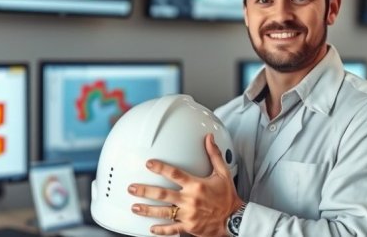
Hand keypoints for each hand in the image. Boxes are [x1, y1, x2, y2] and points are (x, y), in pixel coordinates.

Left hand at [128, 133, 243, 236]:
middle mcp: (190, 200)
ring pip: (163, 212)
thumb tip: (209, 138)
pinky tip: (151, 228)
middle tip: (132, 188)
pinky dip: (161, 229)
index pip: (175, 174)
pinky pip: (172, 230)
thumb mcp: (223, 174)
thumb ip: (214, 155)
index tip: (149, 164)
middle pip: (162, 194)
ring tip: (134, 207)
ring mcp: (188, 215)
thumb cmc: (228, 197)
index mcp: (196, 185)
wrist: (234, 219)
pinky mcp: (189, 227)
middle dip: (145, 191)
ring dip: (147, 210)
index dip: (161, 168)